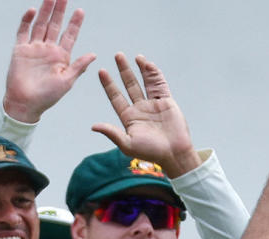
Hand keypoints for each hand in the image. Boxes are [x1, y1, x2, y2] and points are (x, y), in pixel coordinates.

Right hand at [2, 0, 95, 122]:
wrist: (25, 104)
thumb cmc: (48, 97)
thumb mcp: (67, 81)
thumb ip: (79, 66)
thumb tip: (94, 55)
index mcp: (61, 57)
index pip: (69, 35)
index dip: (74, 23)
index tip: (80, 11)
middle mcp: (48, 50)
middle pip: (55, 25)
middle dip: (60, 10)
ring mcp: (34, 48)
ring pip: (40, 24)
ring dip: (45, 10)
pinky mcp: (20, 50)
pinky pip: (24, 31)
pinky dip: (27, 21)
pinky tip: (33, 10)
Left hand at [91, 53, 199, 177]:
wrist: (174, 153)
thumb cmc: (151, 152)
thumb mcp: (128, 144)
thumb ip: (112, 133)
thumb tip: (94, 126)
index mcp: (129, 117)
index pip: (116, 97)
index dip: (108, 84)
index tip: (101, 71)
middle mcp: (140, 108)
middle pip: (130, 85)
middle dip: (123, 70)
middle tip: (118, 55)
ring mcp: (154, 104)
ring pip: (145, 82)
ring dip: (140, 69)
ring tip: (136, 57)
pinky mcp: (166, 101)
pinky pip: (159, 85)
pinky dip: (155, 74)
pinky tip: (149, 65)